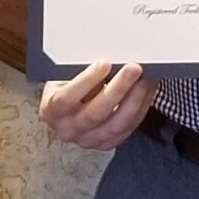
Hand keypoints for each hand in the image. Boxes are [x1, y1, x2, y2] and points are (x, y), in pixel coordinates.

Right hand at [40, 61, 154, 149]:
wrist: (67, 107)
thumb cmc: (67, 85)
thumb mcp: (65, 75)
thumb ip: (80, 68)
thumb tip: (109, 55)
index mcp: (51, 110)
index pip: (67, 98)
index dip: (87, 80)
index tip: (104, 63)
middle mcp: (68, 129)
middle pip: (95, 113)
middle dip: (118, 88)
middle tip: (133, 68)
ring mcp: (88, 140)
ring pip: (116, 124)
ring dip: (135, 99)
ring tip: (145, 79)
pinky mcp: (107, 143)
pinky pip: (128, 128)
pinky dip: (140, 108)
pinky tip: (146, 91)